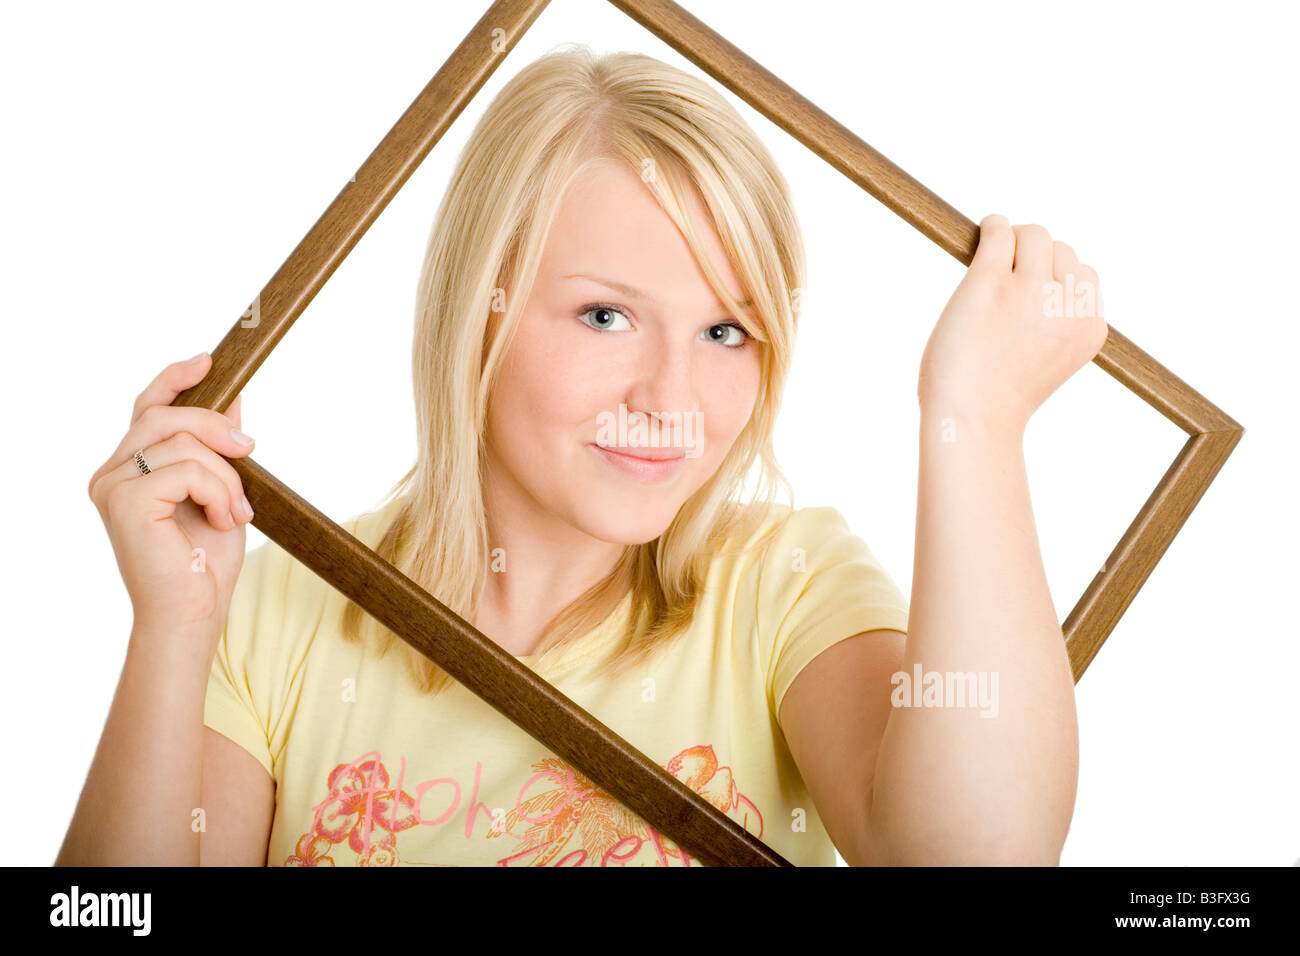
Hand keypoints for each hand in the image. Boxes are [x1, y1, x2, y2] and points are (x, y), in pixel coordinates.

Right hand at [87, 353, 255, 641]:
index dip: (175, 379)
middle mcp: (110, 473)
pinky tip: (223, 520)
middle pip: (166, 416)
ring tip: (237, 510)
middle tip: (252, 449)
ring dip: (226, 475)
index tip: (210, 361)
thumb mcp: (221, 491)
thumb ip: (217, 448)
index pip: (147, 408)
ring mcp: (112, 486)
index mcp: (128, 468)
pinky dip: (218, 492)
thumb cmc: (204, 562)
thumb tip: (233, 399)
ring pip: (183, 443)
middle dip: (217, 426)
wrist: (192, 613)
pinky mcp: (124, 501)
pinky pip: (186, 470)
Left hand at [917, 214, 1108, 434]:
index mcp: (1089, 327)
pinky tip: (983, 231)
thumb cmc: (997, 400)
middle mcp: (1067, 304)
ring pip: (1034, 234)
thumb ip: (1056, 324)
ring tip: (993, 258)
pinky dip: (992, 226)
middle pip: (1061, 249)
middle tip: (1006, 275)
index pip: (1085, 276)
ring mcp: (1030, 290)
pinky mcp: (990, 282)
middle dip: (1034, 255)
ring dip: (1013, 239)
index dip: (1055, 277)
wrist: (970, 422)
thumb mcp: (1048, 362)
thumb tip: (1042, 274)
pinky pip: (1000, 232)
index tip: (1030, 288)